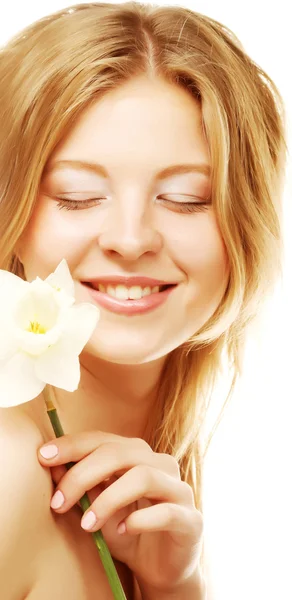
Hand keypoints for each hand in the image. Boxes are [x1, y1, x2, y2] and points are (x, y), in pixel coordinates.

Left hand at [38, 431, 203, 590]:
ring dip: (108, 499)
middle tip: (58, 502)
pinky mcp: (191, 519)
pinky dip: (139, 521)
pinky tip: (123, 531)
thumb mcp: (97, 507)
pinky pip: (166, 512)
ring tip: (87, 524)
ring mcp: (179, 489)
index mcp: (137, 455)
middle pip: (120, 453)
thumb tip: (52, 464)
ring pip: (143, 476)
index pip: (103, 439)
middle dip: (83, 474)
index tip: (43, 457)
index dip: (72, 445)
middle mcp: (160, 464)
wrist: (162, 568)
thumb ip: (82, 485)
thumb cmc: (128, 530)